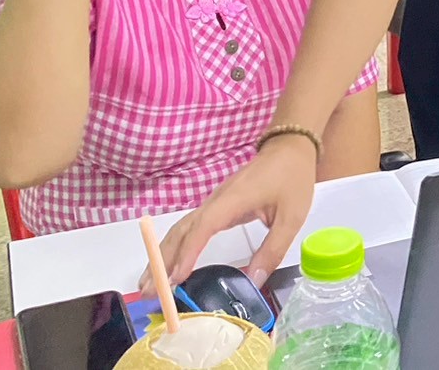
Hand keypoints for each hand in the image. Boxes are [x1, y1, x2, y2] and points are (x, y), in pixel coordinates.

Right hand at [151, 135, 317, 289]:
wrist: (289, 148)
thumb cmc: (291, 178)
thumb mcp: (291, 217)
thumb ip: (272, 250)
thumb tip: (254, 281)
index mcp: (233, 200)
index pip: (204, 226)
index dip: (188, 252)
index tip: (176, 276)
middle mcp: (216, 200)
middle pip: (182, 230)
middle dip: (163, 259)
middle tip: (147, 290)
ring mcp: (213, 202)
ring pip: (182, 229)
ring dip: (163, 255)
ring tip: (148, 283)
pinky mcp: (216, 206)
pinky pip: (190, 228)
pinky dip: (176, 247)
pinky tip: (171, 264)